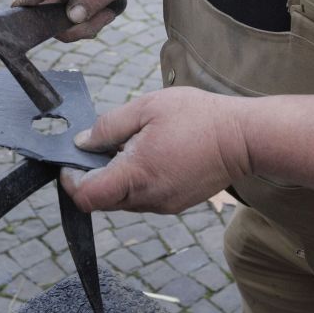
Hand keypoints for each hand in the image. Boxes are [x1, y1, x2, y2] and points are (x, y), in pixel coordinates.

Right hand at [12, 0, 137, 40]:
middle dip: (78, 26)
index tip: (20, 4)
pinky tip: (101, 11)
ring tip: (107, 11)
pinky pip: (66, 27)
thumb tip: (73, 18)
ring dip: (86, 26)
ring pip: (59, 26)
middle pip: (48, 14)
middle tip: (107, 14)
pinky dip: (85, 25)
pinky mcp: (54, 6)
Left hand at [60, 87, 250, 212]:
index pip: (88, 196)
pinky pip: (143, 199)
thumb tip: (82, 143)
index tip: (70, 162)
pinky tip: (149, 156)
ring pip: (123, 201)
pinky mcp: (175, 204)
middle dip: (92, 177)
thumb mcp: (147, 107)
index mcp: (137, 175)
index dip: (71, 181)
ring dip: (116, 179)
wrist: (244, 138)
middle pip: (103, 201)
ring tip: (130, 147)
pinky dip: (136, 182)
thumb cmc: (197, 117)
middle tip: (99, 147)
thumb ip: (109, 126)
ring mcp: (164, 205)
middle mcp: (148, 198)